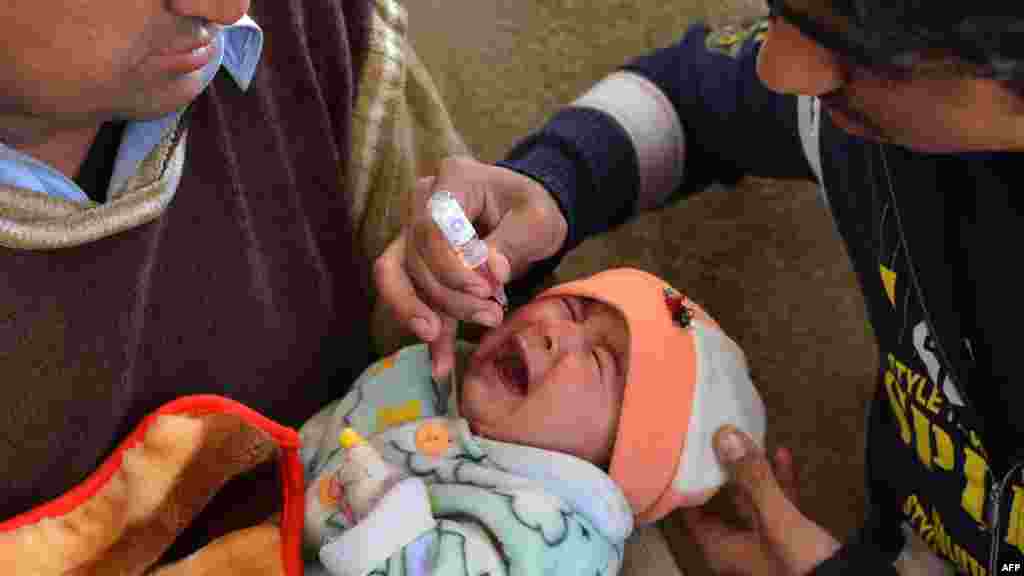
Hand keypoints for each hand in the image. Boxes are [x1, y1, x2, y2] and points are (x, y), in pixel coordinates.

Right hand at [374, 156, 567, 379]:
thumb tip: (492, 272)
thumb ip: (513, 242)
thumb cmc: (532, 211)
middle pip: (415, 256)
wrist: (526, 218)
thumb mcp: (537, 221)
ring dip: (425, 314)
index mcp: (453, 180)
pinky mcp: (415, 264)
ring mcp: (412, 233)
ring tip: (450, 345)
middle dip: (448, 295)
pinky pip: (410, 298)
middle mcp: (422, 203)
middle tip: (491, 315)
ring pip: (398, 277)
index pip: (432, 225)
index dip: (450, 264)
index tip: (487, 290)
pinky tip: (440, 366)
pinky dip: (427, 333)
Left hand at [684, 426, 840, 575]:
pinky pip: (778, 503)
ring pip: (752, 499)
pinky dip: (779, 481)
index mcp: (720, 547)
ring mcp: (764, 542)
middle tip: (716, 434)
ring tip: (748, 436)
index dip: (686, 481)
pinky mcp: (789, 538)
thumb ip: (751, 477)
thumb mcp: (776, 517)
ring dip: (753, 470)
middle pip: (721, 501)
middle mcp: (737, 545)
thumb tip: (724, 435)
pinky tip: (782, 453)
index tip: (685, 449)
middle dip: (721, 468)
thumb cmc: (801, 561)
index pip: (689, 510)